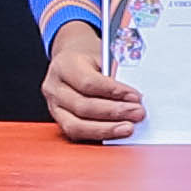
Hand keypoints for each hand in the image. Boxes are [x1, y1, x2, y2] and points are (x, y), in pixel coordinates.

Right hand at [40, 23, 142, 141]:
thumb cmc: (89, 60)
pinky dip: (98, 135)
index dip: (113, 92)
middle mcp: (54, 87)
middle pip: (83, 106)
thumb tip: (131, 94)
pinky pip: (77, 133)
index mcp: (64, 65)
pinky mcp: (59, 121)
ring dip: (106, 129)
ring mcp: (53, 106)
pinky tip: (115, 132)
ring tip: (128, 128)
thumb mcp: (102, 56)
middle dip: (114, 112)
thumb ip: (114, 72)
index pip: (88, 82)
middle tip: (137, 113)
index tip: (135, 96)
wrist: (71, 62)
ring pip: (77, 125)